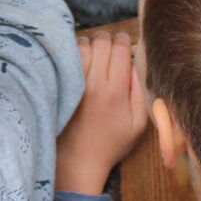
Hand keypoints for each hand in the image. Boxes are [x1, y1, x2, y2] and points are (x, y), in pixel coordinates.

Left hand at [56, 32, 148, 194]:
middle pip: (101, 41)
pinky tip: (78, 60)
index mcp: (116, 91)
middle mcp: (94, 83)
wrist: (78, 161)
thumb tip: (136, 64)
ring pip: (82, 44)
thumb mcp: (138, 124)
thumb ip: (141, 92)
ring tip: (93, 53)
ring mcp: (74, 83)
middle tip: (109, 47)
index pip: (120, 48)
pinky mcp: (60, 85)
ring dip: (90, 44)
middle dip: (107, 39)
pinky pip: (67, 56)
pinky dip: (74, 52)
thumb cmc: (111, 144)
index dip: (123, 40)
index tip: (123, 43)